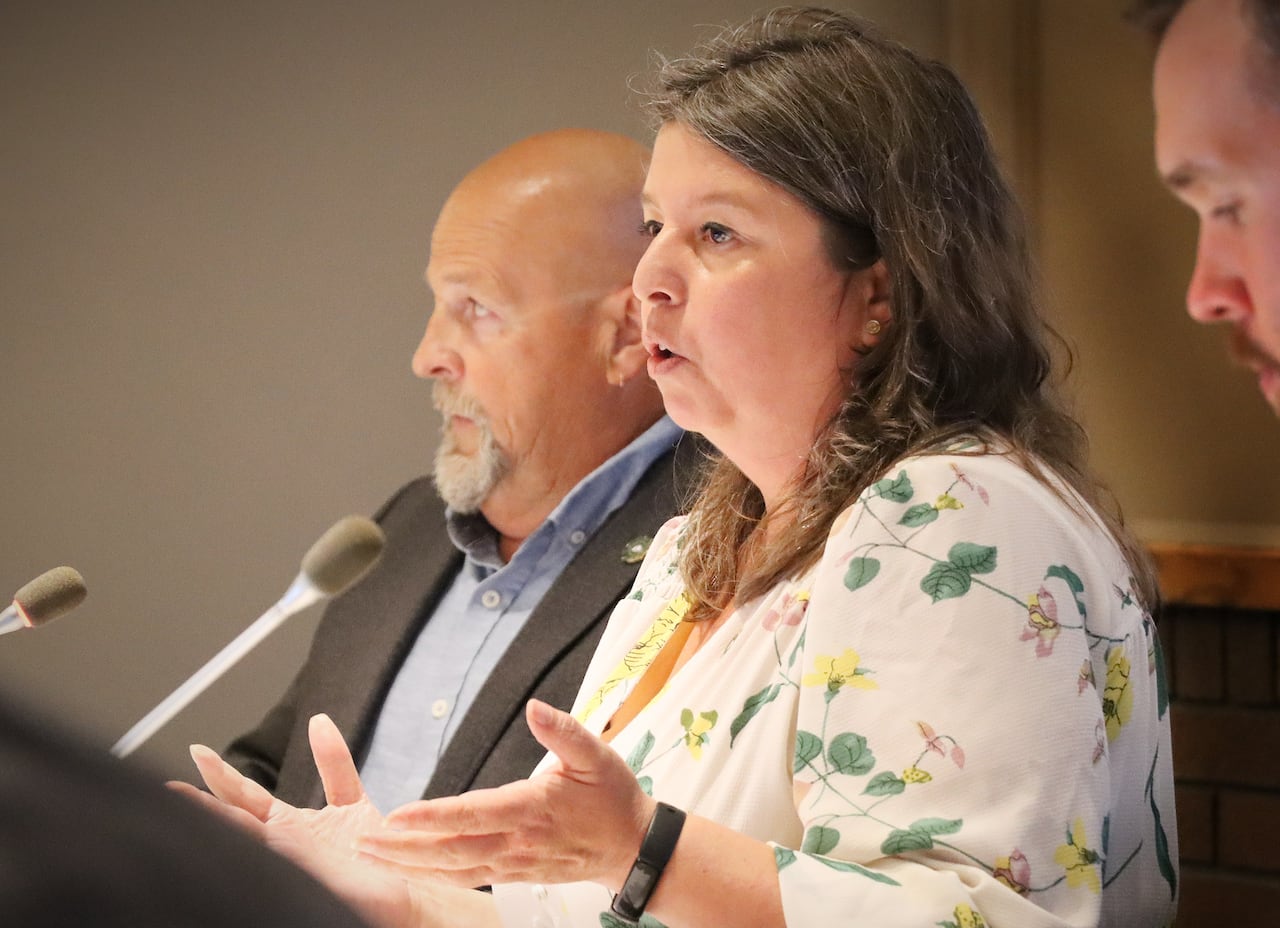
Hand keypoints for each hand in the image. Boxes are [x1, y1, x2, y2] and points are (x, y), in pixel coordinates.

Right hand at [173, 714, 463, 927]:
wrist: (406, 895)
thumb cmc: (376, 858)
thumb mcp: (351, 800)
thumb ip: (332, 762)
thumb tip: (317, 719)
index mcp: (290, 828)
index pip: (245, 798)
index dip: (220, 775)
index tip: (197, 752)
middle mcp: (286, 845)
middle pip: (237, 816)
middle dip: (203, 801)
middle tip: (167, 786)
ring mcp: (298, 860)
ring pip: (251, 836)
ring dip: (222, 822)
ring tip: (186, 806)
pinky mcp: (317, 874)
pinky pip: (289, 855)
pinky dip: (264, 842)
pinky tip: (245, 832)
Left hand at [357, 699, 654, 890]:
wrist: (633, 849)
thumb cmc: (613, 798)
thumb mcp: (596, 755)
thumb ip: (564, 731)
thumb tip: (534, 707)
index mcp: (532, 809)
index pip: (474, 814)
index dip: (434, 816)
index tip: (398, 815)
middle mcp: (517, 842)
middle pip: (451, 850)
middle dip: (403, 849)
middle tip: (361, 842)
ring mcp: (513, 863)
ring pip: (452, 869)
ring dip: (408, 865)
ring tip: (370, 856)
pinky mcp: (512, 874)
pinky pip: (465, 877)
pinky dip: (431, 875)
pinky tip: (406, 867)